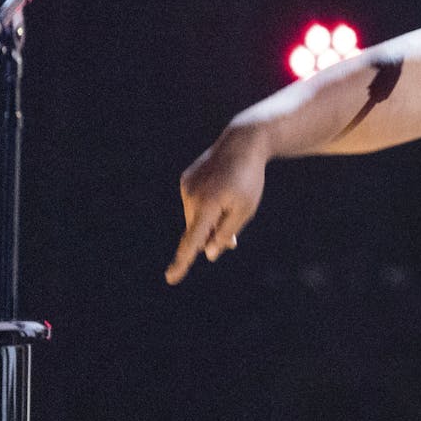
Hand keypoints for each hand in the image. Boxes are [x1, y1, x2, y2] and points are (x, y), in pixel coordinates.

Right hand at [166, 125, 269, 284]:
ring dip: (210, 221)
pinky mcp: (186, 179)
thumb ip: (226, 233)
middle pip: (197, 230)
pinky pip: (194, 203)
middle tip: (231, 243)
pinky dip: (205, 207)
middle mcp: (192, 195)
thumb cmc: (248, 179)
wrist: (243, 142)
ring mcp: (186, 186)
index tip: (171, 278)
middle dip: (211, 239)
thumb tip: (209, 254)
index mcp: (208, 204)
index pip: (193, 240)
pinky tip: (221, 191)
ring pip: (196, 217)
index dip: (183, 261)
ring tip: (231, 203)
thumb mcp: (245, 209)